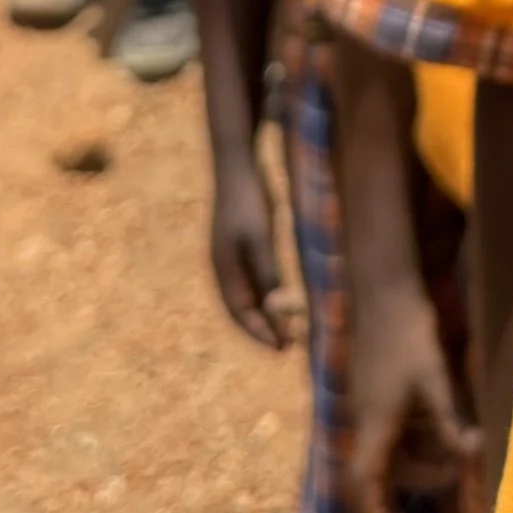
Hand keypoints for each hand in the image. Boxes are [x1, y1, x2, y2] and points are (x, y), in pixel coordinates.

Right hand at [210, 158, 299, 350]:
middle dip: (263, 329)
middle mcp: (225, 267)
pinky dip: (267, 294)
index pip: (240, 313)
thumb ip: (267, 272)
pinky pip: (254, 278)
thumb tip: (274, 310)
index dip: (260, 333)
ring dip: (266, 314)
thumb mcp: (260, 237)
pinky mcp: (243, 243)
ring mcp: (232, 255)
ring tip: (288, 329)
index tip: (283, 349)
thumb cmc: (249, 200)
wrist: (237, 163)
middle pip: (242, 309)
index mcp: (224, 270)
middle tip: (288, 346)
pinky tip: (283, 298)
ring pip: (248, 295)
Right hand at [346, 284, 474, 511]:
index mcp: (375, 423)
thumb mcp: (435, 377)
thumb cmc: (408, 331)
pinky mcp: (375, 387)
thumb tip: (472, 451)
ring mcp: (369, 401)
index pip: (367, 480)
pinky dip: (416, 430)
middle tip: (458, 466)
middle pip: (385, 467)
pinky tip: (441, 415)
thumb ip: (449, 419)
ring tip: (457, 440)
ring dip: (421, 452)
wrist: (384, 286)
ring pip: (391, 445)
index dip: (375, 508)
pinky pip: (392, 424)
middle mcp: (366, 418)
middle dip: (421, 475)